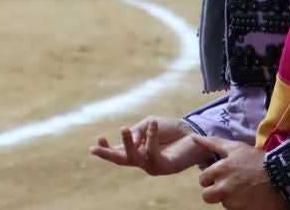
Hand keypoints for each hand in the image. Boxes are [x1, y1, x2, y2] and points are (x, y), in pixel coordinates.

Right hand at [90, 116, 208, 175]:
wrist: (195, 132)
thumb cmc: (172, 129)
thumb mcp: (150, 123)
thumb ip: (139, 131)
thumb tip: (133, 141)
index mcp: (137, 149)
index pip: (118, 151)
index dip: (106, 148)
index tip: (97, 140)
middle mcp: (143, 159)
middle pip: (122, 160)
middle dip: (108, 154)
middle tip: (94, 149)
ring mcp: (154, 165)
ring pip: (134, 158)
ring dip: (127, 143)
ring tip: (123, 128)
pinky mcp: (165, 166)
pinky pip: (152, 152)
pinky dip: (151, 137)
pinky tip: (153, 124)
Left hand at [193, 135, 284, 208]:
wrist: (283, 178)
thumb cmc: (258, 160)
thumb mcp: (235, 148)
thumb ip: (212, 143)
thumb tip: (193, 137)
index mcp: (218, 171)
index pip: (203, 179)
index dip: (212, 178)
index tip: (224, 176)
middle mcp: (222, 187)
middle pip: (207, 196)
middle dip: (216, 192)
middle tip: (230, 187)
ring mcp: (233, 202)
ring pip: (223, 204)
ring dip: (230, 200)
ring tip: (243, 191)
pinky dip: (241, 207)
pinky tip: (250, 199)